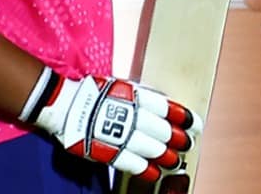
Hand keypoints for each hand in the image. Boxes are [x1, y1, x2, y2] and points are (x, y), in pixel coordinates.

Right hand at [23, 68, 199, 181]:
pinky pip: (133, 162)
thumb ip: (142, 97)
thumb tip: (161, 106)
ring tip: (175, 160)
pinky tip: (155, 172)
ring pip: (152, 148)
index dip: (184, 118)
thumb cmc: (94, 93)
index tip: (194, 124)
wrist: (65, 104)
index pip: (168, 109)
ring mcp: (121, 134)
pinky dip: (146, 168)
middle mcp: (133, 115)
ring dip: (167, 156)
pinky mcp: (109, 150)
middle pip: (163, 130)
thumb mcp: (123, 87)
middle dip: (179, 138)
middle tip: (187, 143)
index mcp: (137, 97)